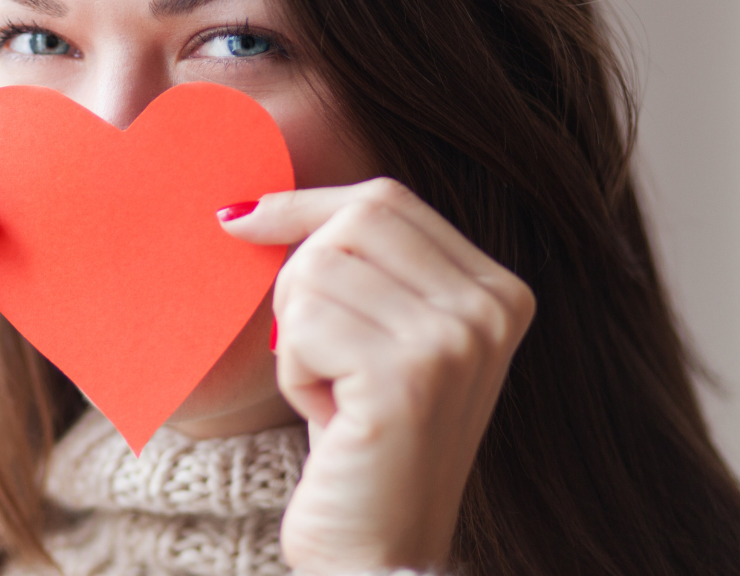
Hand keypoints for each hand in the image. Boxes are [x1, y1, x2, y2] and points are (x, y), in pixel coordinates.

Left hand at [220, 178, 534, 574]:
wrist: (378, 553)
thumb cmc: (363, 441)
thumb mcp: (381, 336)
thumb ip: (357, 264)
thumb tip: (246, 205)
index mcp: (497, 291)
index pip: (384, 199)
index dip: (305, 206)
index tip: (242, 218)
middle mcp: (490, 309)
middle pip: (351, 222)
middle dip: (301, 279)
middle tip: (315, 355)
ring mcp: (456, 342)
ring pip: (315, 271)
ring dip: (296, 337)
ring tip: (333, 396)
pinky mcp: (407, 379)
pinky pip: (301, 325)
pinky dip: (293, 372)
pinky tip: (328, 418)